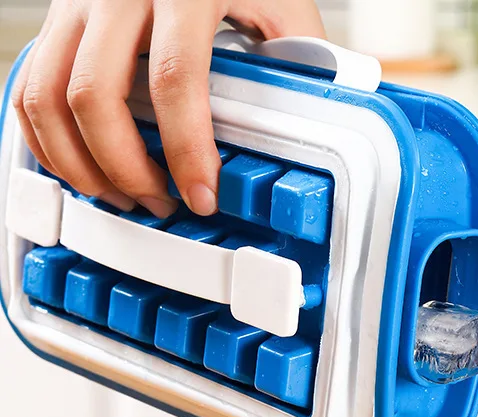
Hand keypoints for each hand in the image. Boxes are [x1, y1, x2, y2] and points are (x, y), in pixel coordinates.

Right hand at [12, 0, 324, 217]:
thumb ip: (297, 54)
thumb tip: (316, 117)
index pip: (174, 82)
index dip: (186, 152)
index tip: (201, 196)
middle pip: (95, 98)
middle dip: (126, 170)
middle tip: (161, 202)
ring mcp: (75, 2)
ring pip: (47, 98)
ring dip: (81, 164)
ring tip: (124, 195)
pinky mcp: (56, 17)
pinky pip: (28, 87)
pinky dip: (47, 140)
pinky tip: (85, 167)